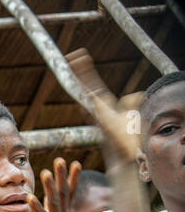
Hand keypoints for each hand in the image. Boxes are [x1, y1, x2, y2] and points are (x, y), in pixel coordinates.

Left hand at [28, 156, 80, 211]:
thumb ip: (51, 210)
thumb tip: (51, 197)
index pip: (69, 193)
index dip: (72, 178)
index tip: (75, 162)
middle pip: (63, 193)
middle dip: (62, 176)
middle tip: (60, 160)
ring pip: (54, 203)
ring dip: (50, 187)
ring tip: (46, 172)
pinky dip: (36, 207)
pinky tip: (30, 197)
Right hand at [67, 49, 143, 166]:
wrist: (126, 156)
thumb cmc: (127, 140)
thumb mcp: (131, 115)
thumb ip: (131, 103)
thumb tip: (138, 93)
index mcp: (102, 106)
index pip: (91, 85)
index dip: (86, 72)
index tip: (80, 58)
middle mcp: (96, 108)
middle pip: (85, 85)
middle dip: (79, 70)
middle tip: (73, 55)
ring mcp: (97, 113)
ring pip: (86, 90)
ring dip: (80, 76)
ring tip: (74, 60)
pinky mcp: (102, 118)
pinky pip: (93, 101)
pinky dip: (88, 91)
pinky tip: (84, 81)